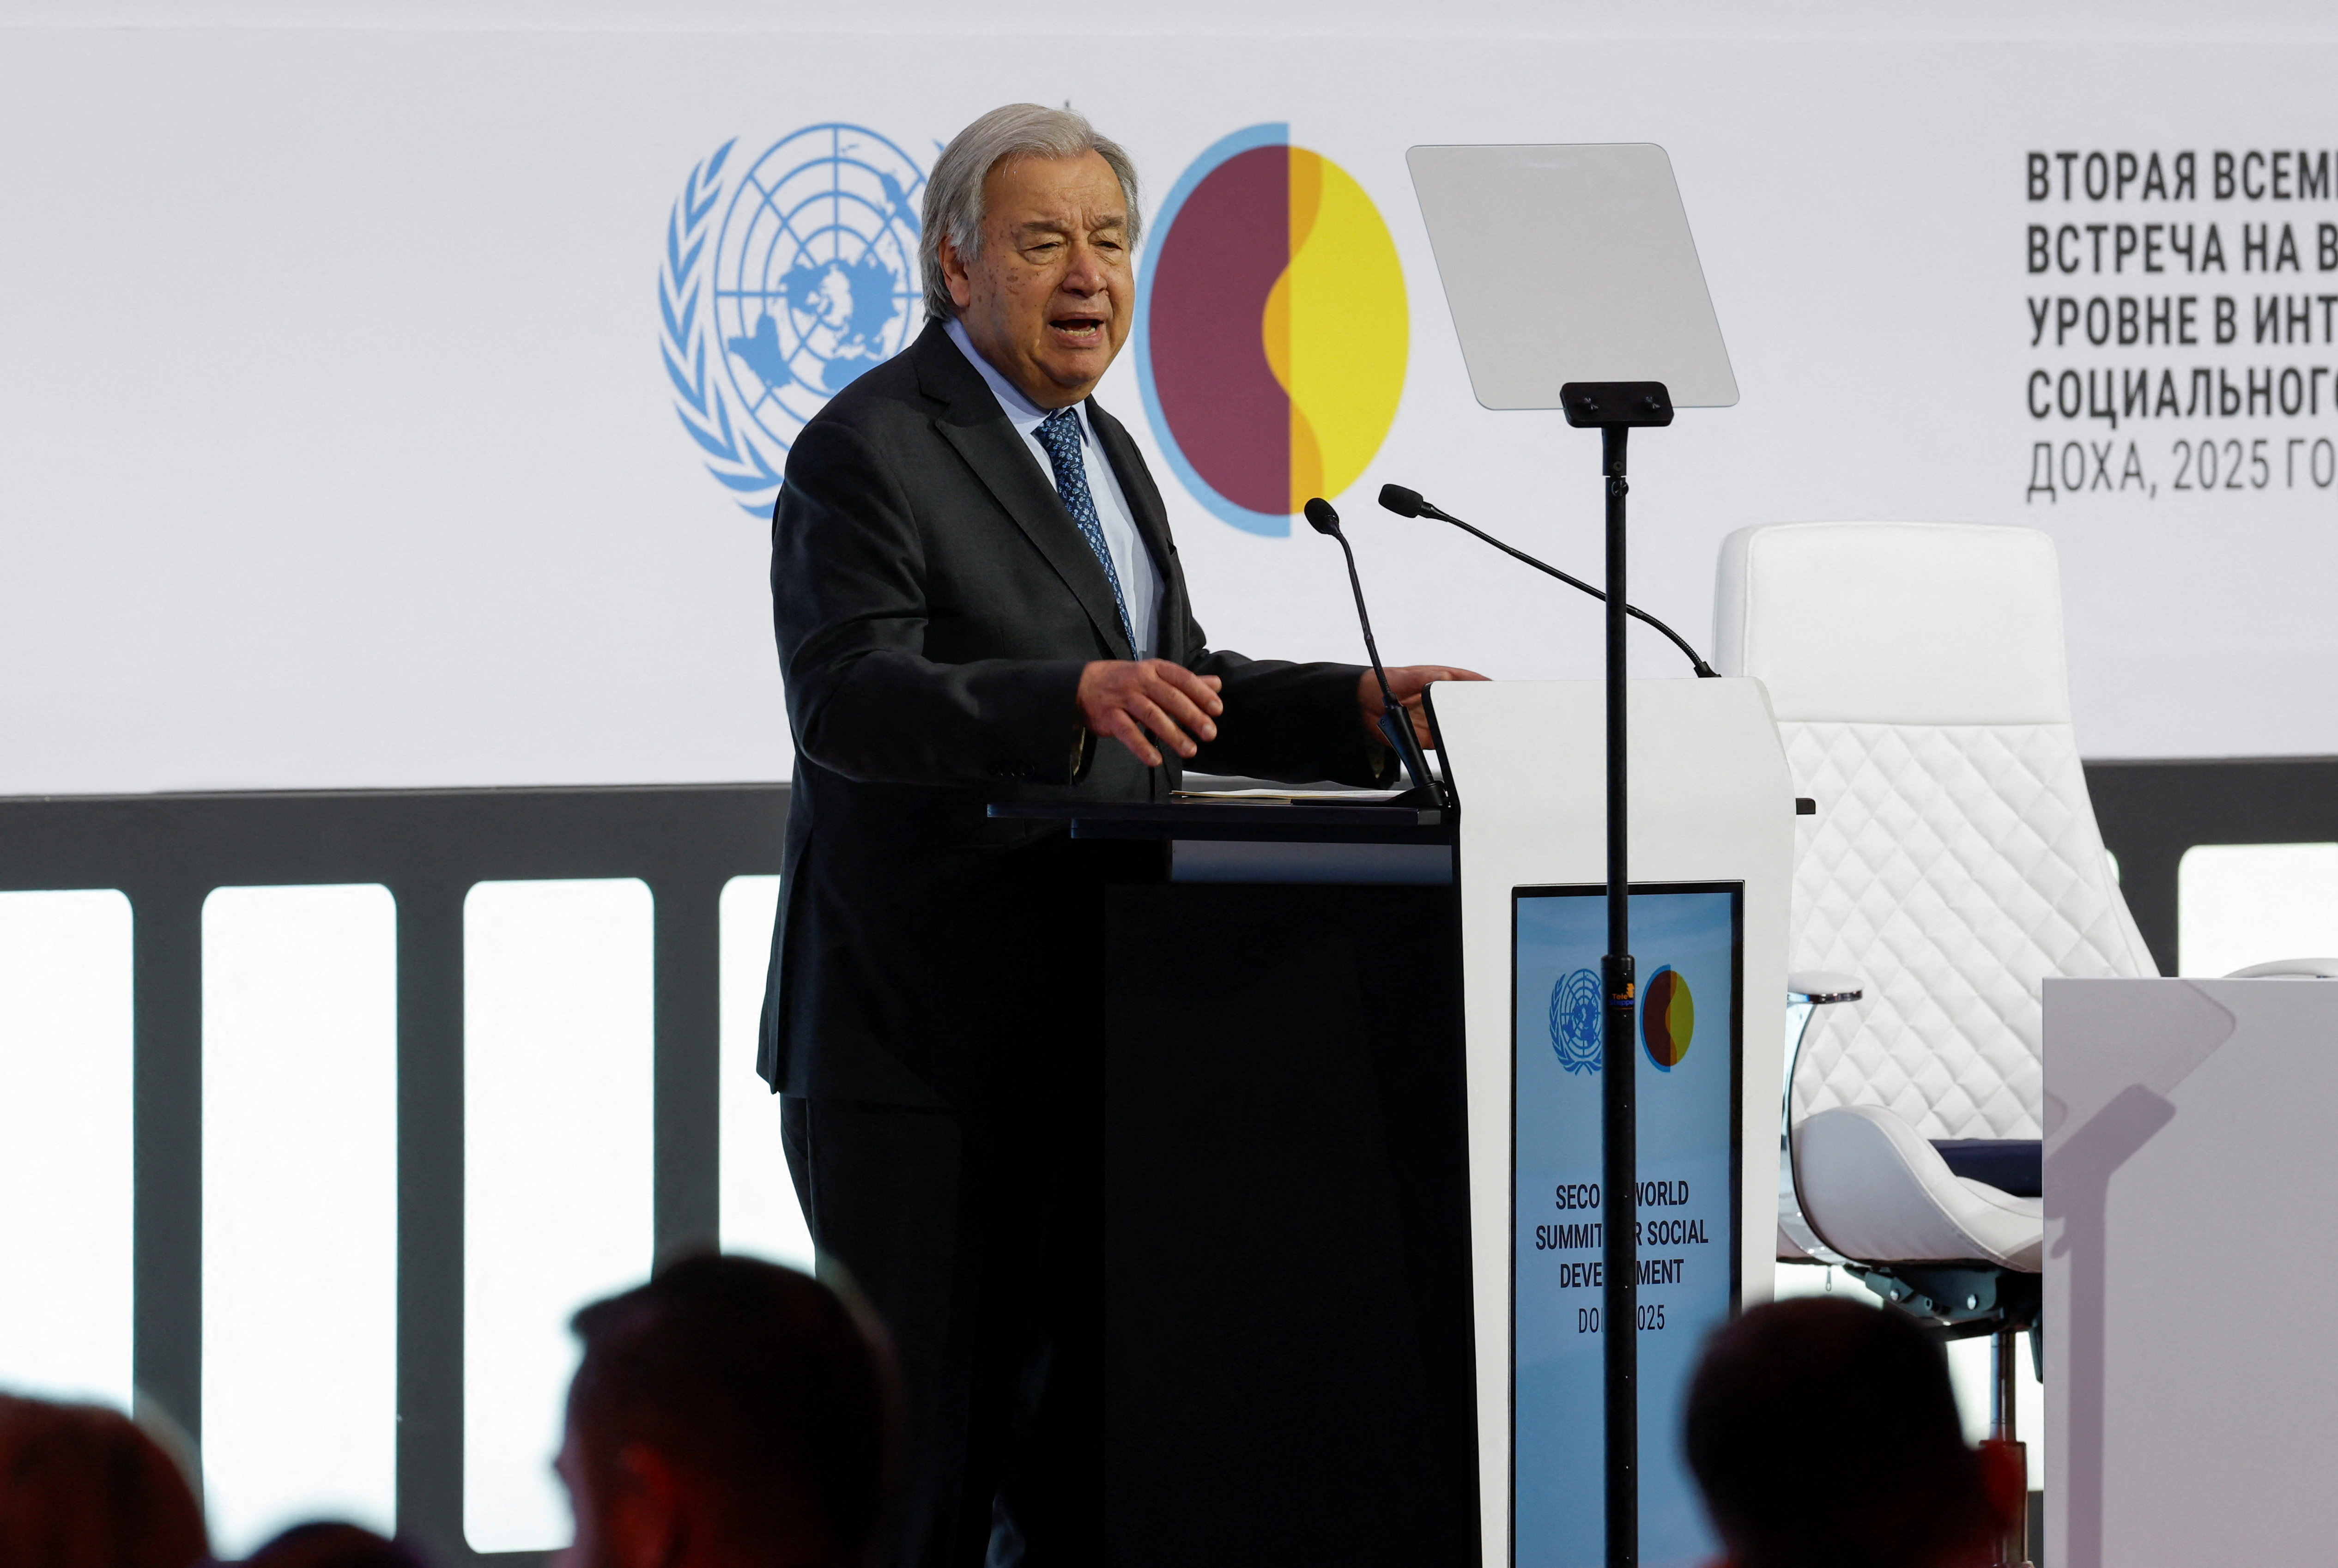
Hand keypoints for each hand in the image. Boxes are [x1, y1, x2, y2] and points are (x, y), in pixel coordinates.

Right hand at [1078, 659, 1224, 766]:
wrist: (1083, 685)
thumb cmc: (1125, 681)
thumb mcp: (1155, 675)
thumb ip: (1186, 682)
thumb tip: (1216, 684)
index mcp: (1155, 669)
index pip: (1182, 678)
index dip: (1201, 694)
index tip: (1217, 709)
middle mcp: (1140, 680)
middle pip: (1170, 698)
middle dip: (1192, 716)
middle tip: (1210, 733)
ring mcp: (1124, 697)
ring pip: (1152, 715)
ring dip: (1173, 734)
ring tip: (1190, 750)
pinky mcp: (1109, 716)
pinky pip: (1128, 733)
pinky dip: (1142, 747)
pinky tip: (1155, 760)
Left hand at [1359, 665, 1489, 749]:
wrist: (1361, 706)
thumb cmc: (1383, 683)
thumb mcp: (1403, 677)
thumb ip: (1423, 678)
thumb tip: (1445, 676)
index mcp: (1440, 680)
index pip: (1469, 682)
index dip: (1485, 686)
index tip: (1498, 692)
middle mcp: (1442, 700)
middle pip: (1469, 706)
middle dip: (1483, 711)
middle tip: (1495, 717)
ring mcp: (1436, 718)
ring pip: (1460, 726)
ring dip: (1469, 731)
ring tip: (1483, 734)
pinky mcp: (1428, 736)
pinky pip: (1444, 743)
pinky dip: (1452, 746)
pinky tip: (1459, 747)